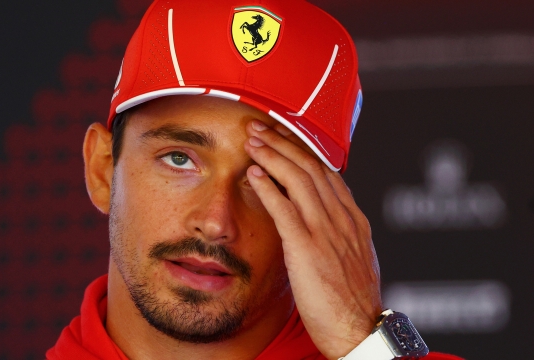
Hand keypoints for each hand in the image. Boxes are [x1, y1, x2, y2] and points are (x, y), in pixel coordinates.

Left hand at [244, 120, 381, 359]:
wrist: (359, 330)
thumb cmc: (353, 301)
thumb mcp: (354, 258)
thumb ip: (340, 233)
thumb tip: (324, 219)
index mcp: (354, 220)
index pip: (328, 173)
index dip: (303, 150)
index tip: (284, 137)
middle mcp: (342, 219)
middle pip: (311, 167)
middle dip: (284, 143)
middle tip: (261, 128)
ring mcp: (326, 232)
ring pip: (298, 180)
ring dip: (273, 156)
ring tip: (252, 141)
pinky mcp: (308, 248)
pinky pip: (285, 209)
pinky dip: (269, 187)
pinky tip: (254, 174)